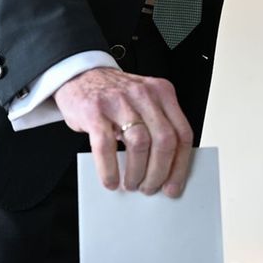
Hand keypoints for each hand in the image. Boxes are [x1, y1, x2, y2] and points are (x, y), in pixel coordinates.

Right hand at [52, 67, 193, 197]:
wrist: (79, 75)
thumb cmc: (114, 96)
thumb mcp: (143, 103)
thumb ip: (157, 126)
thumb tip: (165, 170)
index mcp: (162, 93)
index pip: (182, 133)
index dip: (180, 165)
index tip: (173, 186)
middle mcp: (143, 94)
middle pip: (164, 140)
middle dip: (159, 172)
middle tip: (150, 188)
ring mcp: (119, 100)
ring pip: (139, 143)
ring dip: (137, 172)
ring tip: (132, 184)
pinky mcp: (94, 110)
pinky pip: (106, 146)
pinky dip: (109, 169)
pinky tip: (111, 180)